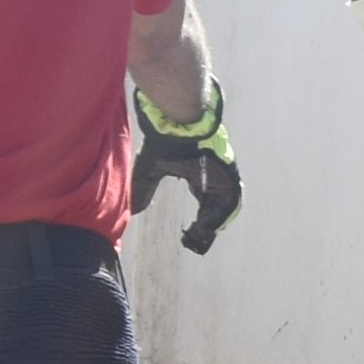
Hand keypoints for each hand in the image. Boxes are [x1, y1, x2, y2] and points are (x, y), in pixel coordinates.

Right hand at [136, 91, 245, 254]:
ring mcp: (223, 174)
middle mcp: (215, 176)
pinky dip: (219, 216)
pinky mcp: (228, 172)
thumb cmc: (166, 138)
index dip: (200, 222)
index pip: (206, 205)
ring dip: (213, 225)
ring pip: (225, 208)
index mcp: (201, 175)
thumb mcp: (151, 169)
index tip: (189, 235)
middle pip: (218, 210)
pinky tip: (206, 226)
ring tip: (199, 239)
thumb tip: (134, 210)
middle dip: (207, 229)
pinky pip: (229, 201)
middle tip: (196, 244)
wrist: (178, 120)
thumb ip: (144, 189)